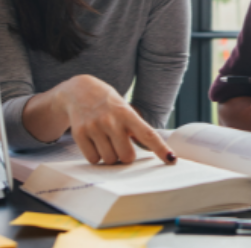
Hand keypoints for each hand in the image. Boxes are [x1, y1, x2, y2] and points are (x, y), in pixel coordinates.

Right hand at [59, 75, 175, 165]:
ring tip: (106, 142)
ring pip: (109, 159)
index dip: (160, 149)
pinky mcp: (79, 134)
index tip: (171, 159)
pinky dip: (96, 156)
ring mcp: (94, 127)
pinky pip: (93, 159)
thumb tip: (150, 149)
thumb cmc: (107, 103)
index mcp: (127, 113)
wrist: (78, 90)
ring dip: (110, 156)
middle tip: (121, 146)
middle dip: (126, 156)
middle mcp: (111, 120)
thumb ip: (135, 128)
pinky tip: (95, 143)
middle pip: (127, 156)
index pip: (147, 134)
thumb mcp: (124, 109)